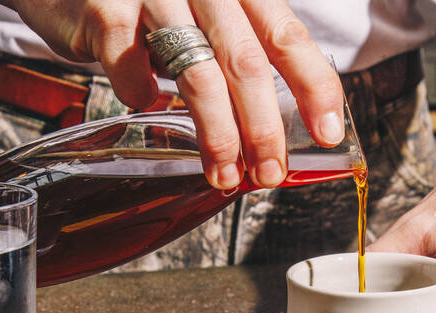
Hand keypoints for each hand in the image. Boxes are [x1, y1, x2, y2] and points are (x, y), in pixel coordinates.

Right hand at [1, 0, 345, 189]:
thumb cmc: (148, 0)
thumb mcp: (205, 12)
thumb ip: (238, 54)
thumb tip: (274, 130)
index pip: (287, 36)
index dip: (314, 86)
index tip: (329, 133)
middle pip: (247, 62)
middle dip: (264, 126)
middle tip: (270, 171)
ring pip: (198, 74)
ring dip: (217, 134)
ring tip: (224, 173)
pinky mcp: (106, 12)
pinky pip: (133, 73)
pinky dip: (144, 99)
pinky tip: (148, 105)